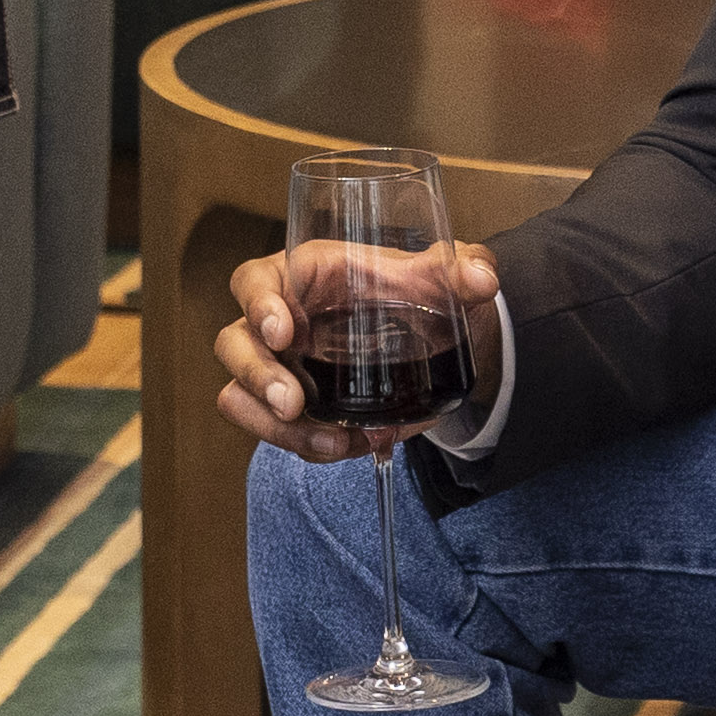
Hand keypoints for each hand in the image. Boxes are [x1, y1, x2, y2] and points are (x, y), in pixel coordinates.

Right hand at [218, 232, 501, 459]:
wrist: (433, 338)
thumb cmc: (416, 291)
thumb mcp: (440, 277)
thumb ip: (460, 270)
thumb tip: (482, 278)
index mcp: (299, 275)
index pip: (252, 282)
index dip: (257, 306)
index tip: (283, 333)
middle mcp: (279, 321)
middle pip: (233, 346)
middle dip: (258, 378)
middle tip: (295, 404)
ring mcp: (279, 367)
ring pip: (241, 398)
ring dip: (279, 428)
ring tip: (335, 441)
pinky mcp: (292, 405)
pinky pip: (276, 431)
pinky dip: (309, 445)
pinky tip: (353, 445)